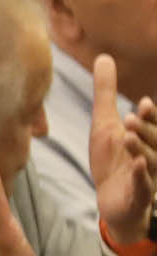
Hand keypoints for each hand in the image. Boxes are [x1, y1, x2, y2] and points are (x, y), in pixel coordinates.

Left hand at [90, 53, 156, 247]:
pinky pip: (144, 185)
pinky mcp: (139, 195)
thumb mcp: (104, 123)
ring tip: (128, 136)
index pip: (152, 124)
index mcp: (147, 138)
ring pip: (150, 161)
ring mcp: (148, 176)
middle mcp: (152, 155)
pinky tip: (137, 165)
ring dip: (142, 148)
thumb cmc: (112, 159)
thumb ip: (106, 92)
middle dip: (146, 129)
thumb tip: (103, 56)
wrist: (111, 199)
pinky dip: (142, 175)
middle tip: (131, 118)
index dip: (150, 115)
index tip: (143, 103)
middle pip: (154, 140)